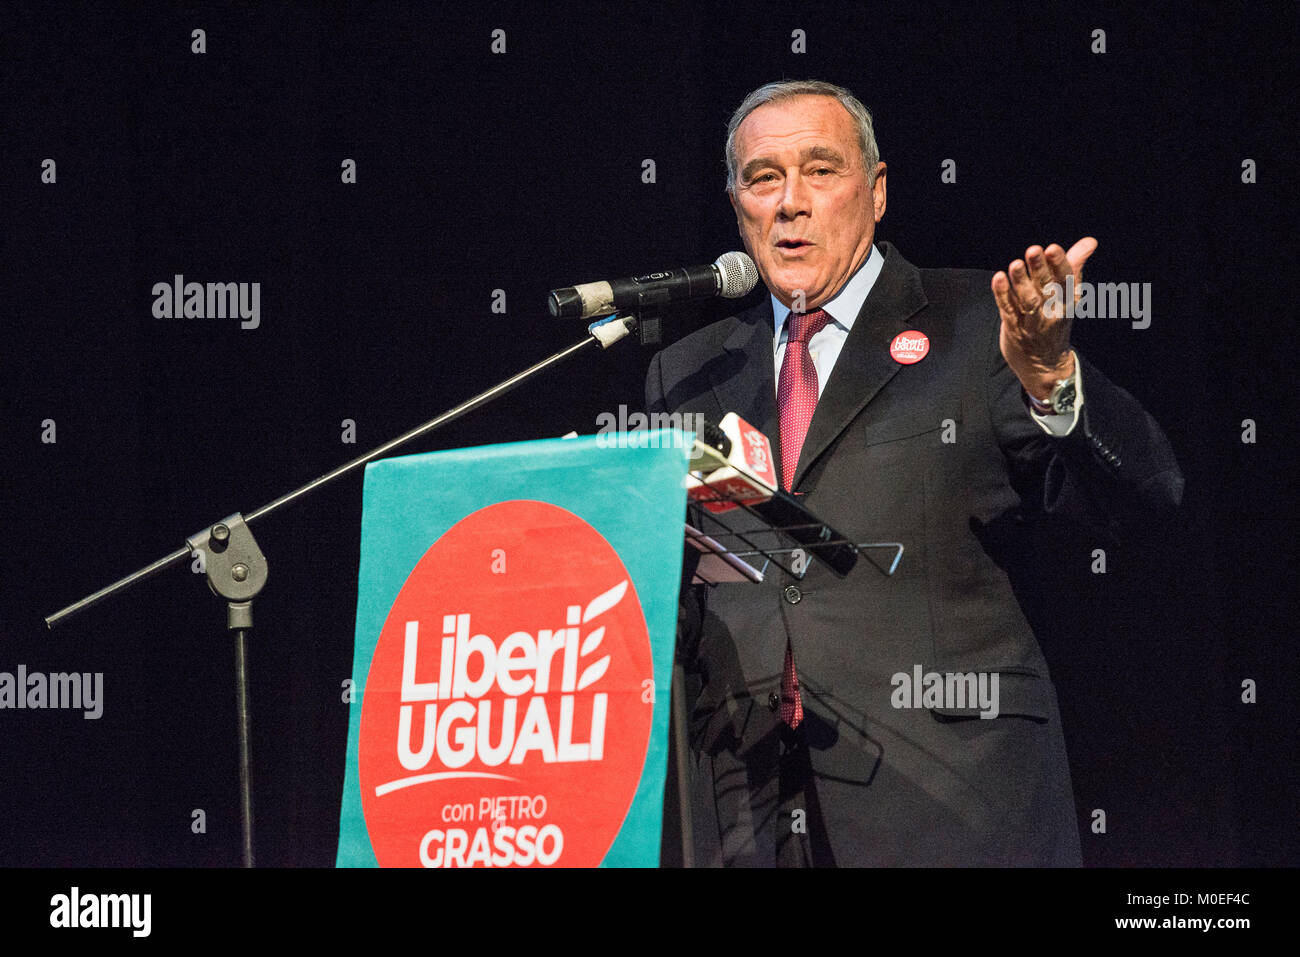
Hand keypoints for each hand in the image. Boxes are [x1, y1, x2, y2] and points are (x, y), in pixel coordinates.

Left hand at [991, 237, 1097, 399]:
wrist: (1045, 365)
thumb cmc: (1056, 319)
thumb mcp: (1068, 295)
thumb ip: (1074, 265)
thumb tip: (1090, 241)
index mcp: (1068, 301)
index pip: (1066, 280)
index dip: (1059, 264)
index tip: (1053, 248)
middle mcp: (1052, 311)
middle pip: (1046, 288)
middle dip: (1039, 269)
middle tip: (1033, 250)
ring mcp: (1032, 322)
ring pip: (1028, 300)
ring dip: (1020, 282)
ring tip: (1015, 264)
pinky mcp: (1013, 328)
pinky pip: (1008, 310)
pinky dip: (1002, 294)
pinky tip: (998, 278)